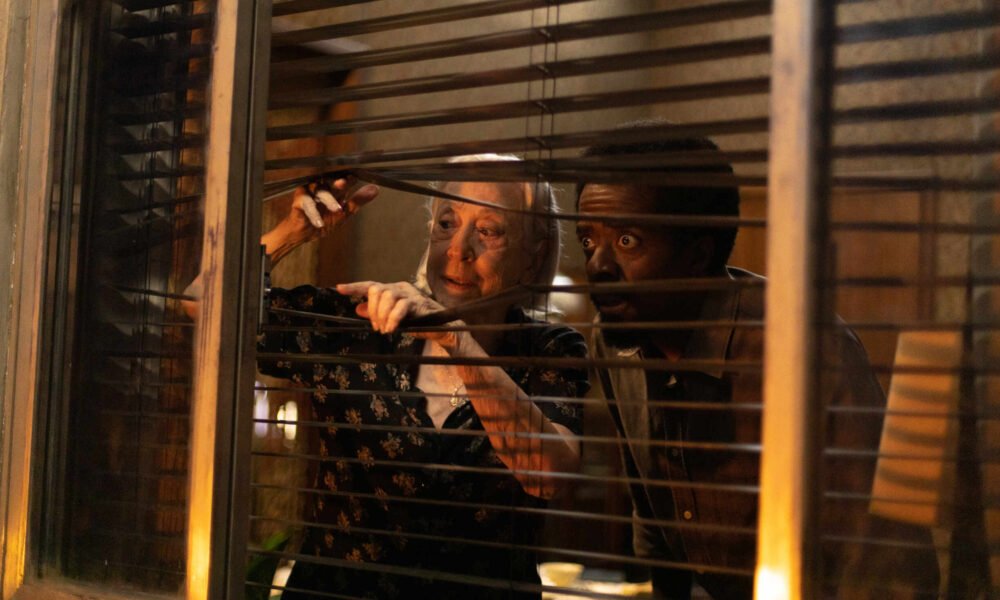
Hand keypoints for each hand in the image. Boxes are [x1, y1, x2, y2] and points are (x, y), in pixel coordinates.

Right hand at [263, 176, 378, 263]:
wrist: (305, 234)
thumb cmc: (324, 221)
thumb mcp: (345, 213)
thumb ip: (358, 201)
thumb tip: (375, 189)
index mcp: (334, 190)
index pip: (344, 180)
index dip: (350, 179)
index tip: (356, 178)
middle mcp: (323, 187)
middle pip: (332, 182)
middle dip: (338, 183)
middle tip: (344, 183)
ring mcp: (310, 192)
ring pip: (320, 191)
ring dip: (329, 200)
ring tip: (337, 210)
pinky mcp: (299, 200)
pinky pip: (307, 203)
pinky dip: (314, 213)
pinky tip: (320, 223)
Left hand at [336, 281, 457, 344]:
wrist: (441, 327)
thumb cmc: (417, 322)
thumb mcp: (392, 318)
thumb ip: (376, 313)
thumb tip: (358, 309)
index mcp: (392, 290)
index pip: (370, 286)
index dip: (354, 287)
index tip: (339, 289)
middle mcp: (399, 288)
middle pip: (377, 290)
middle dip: (373, 310)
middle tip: (376, 327)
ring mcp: (410, 294)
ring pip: (387, 296)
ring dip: (382, 315)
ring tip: (384, 329)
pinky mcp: (418, 303)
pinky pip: (401, 307)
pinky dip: (393, 319)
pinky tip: (391, 328)